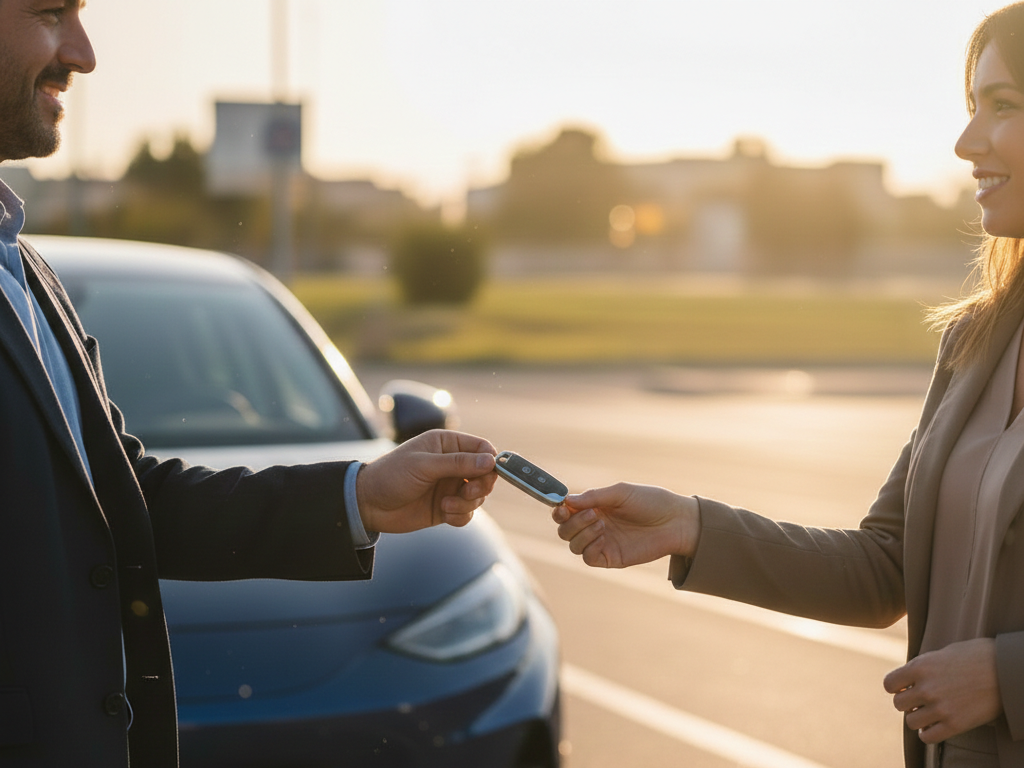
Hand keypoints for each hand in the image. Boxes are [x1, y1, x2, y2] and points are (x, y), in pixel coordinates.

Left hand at [357, 430, 496, 533]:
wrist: (368, 505)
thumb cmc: (391, 475)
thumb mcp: (425, 465)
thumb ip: (459, 463)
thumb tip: (491, 461)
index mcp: (446, 444)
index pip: (481, 448)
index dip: (490, 461)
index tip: (489, 472)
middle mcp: (452, 464)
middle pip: (486, 474)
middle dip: (481, 485)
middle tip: (467, 492)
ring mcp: (450, 486)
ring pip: (478, 496)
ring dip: (468, 503)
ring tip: (447, 504)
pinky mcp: (446, 507)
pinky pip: (468, 513)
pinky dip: (461, 515)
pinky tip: (444, 513)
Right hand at [551, 483, 699, 567]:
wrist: (675, 522)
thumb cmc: (651, 501)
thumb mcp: (620, 492)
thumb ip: (593, 496)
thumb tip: (567, 500)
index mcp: (595, 507)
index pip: (567, 512)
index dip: (559, 511)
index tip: (561, 507)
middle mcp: (595, 525)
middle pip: (565, 530)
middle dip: (571, 522)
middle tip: (591, 514)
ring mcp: (602, 542)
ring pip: (573, 545)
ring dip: (581, 533)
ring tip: (601, 524)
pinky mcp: (611, 557)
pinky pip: (588, 557)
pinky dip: (588, 547)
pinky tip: (602, 537)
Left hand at [883, 638, 1001, 743]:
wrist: (1006, 669)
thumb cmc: (976, 656)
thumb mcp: (942, 654)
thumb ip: (923, 667)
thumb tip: (908, 678)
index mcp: (920, 666)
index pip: (889, 684)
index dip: (896, 687)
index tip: (904, 688)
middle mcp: (926, 688)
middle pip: (898, 704)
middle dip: (907, 703)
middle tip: (920, 701)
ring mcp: (940, 708)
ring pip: (911, 721)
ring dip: (917, 718)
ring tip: (928, 713)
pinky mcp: (955, 724)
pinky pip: (927, 737)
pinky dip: (927, 733)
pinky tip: (935, 726)